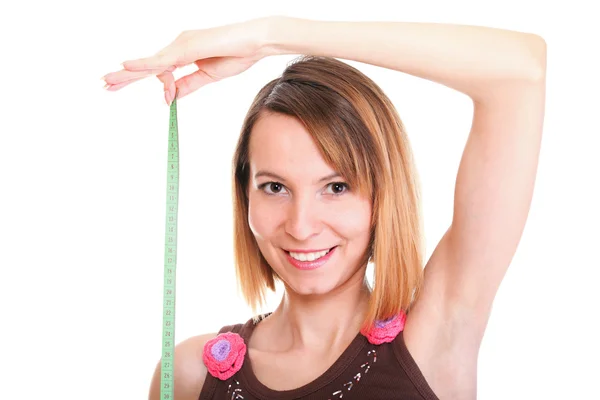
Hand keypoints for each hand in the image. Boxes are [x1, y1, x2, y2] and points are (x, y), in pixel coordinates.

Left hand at [102, 17, 272, 104]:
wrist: (255, 42)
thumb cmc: (238, 54)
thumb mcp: (209, 77)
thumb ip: (189, 85)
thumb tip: (172, 96)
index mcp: (185, 53)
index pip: (161, 70)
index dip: (160, 86)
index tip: (166, 101)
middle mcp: (179, 46)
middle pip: (149, 65)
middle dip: (127, 76)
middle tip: (107, 84)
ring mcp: (180, 44)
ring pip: (150, 63)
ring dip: (128, 74)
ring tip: (108, 81)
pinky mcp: (185, 47)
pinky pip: (160, 60)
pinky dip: (142, 65)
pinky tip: (126, 66)